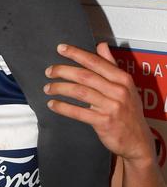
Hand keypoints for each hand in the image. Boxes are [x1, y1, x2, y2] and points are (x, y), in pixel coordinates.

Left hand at [44, 42, 153, 161]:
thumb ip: (112, 65)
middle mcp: (118, 91)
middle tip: (49, 71)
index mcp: (122, 79)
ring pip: (79, 92)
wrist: (138, 141)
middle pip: (85, 76)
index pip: (96, 62)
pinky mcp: (104, 122)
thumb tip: (101, 45)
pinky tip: (53, 104)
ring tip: (48, 88)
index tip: (60, 48)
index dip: (76, 54)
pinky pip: (78, 112)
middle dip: (63, 71)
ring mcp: (111, 107)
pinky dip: (63, 107)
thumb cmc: (129, 111)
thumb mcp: (126, 86)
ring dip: (60, 88)